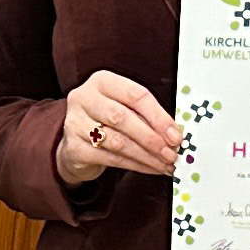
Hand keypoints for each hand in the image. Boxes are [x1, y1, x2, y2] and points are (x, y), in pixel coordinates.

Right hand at [56, 69, 180, 188]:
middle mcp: (85, 98)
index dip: (159, 116)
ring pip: (117, 141)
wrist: (75, 142)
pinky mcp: (74, 147)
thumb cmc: (106, 120)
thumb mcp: (123, 106)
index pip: (135, 95)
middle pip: (123, 118)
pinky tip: (150, 168)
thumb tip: (173, 134)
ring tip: (164, 163)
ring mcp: (76, 123)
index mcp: (102, 81)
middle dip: (152, 138)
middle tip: (171, 152)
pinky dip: (135, 165)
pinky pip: (110, 158)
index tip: (175, 134)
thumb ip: (145, 115)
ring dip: (146, 155)